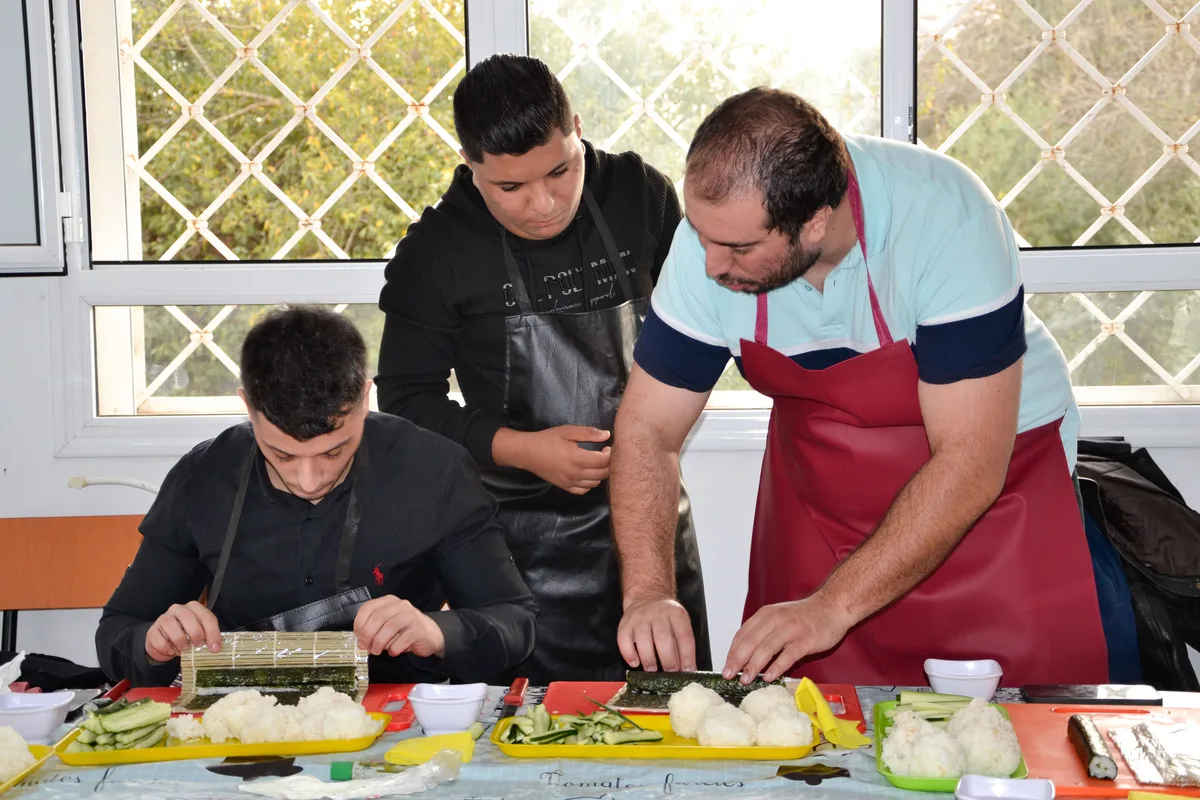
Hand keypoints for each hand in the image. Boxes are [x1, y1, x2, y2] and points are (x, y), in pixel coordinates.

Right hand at [146, 601, 221, 663]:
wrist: (164, 643)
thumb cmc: (186, 637)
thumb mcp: (199, 635)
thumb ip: (207, 636)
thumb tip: (216, 647)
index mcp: (193, 608)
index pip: (206, 616)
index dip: (212, 633)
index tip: (215, 648)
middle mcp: (178, 609)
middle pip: (189, 618)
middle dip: (196, 634)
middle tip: (198, 645)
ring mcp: (163, 618)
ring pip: (172, 627)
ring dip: (181, 642)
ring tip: (184, 649)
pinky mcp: (152, 630)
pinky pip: (160, 642)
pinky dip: (168, 649)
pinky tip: (171, 650)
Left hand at [354, 595, 444, 657]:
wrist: (430, 634)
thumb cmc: (404, 630)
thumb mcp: (387, 625)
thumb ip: (374, 627)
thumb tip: (360, 640)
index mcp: (389, 601)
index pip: (368, 607)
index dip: (359, 623)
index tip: (357, 637)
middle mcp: (400, 605)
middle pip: (378, 617)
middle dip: (368, 635)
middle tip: (364, 647)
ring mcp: (411, 616)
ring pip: (389, 628)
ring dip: (379, 643)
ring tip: (376, 651)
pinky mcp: (419, 629)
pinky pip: (402, 640)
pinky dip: (394, 649)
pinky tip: (393, 652)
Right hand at [493, 425, 610, 493]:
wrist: (528, 453)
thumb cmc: (548, 439)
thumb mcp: (568, 431)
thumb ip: (589, 433)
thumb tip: (607, 435)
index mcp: (577, 458)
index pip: (603, 461)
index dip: (610, 454)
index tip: (607, 447)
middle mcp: (575, 473)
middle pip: (602, 474)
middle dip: (608, 464)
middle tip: (605, 455)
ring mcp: (570, 482)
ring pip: (595, 483)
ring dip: (600, 474)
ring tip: (597, 463)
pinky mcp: (565, 487)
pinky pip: (584, 490)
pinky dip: (590, 484)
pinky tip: (587, 474)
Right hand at [617, 595, 696, 671]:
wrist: (647, 596)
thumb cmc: (665, 615)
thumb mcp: (679, 623)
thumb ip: (683, 645)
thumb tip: (686, 669)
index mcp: (676, 615)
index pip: (684, 637)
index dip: (687, 656)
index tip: (688, 671)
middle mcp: (658, 614)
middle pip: (663, 638)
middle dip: (668, 660)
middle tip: (670, 674)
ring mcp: (640, 618)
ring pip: (643, 639)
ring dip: (648, 658)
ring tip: (652, 670)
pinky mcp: (625, 623)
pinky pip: (624, 639)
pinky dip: (628, 653)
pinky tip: (634, 662)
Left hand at [722, 594, 852, 682]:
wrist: (832, 607)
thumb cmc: (804, 616)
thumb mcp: (779, 617)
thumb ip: (763, 632)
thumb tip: (746, 654)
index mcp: (766, 614)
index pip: (743, 634)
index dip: (732, 651)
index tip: (726, 666)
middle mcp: (776, 620)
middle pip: (751, 641)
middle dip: (737, 660)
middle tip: (729, 675)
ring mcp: (790, 629)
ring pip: (766, 648)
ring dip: (753, 665)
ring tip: (745, 679)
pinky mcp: (805, 639)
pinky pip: (787, 655)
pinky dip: (776, 667)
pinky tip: (769, 677)